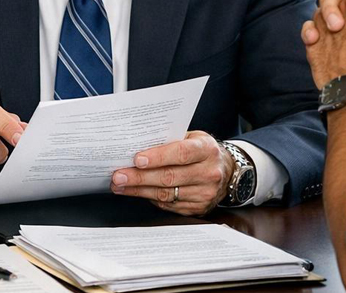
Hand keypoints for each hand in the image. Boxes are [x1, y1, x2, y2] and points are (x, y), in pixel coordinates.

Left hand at [110, 131, 231, 215]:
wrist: (226, 170)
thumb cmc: (202, 151)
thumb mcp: (192, 138)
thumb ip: (170, 141)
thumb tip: (138, 145)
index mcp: (207, 150)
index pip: (181, 153)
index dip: (158, 157)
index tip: (137, 160)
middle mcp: (209, 173)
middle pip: (169, 177)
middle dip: (140, 177)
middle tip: (119, 176)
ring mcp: (205, 193)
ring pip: (166, 194)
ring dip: (139, 190)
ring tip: (121, 186)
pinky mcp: (199, 208)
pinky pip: (169, 205)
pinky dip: (151, 198)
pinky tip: (138, 193)